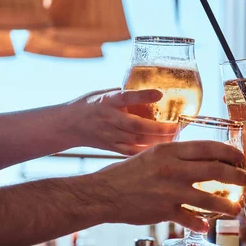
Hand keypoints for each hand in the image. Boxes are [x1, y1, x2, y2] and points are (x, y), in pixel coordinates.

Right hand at [62, 88, 176, 155]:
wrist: (68, 125)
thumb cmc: (90, 105)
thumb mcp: (105, 94)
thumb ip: (126, 95)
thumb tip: (154, 93)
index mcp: (107, 101)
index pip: (126, 96)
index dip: (143, 96)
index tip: (160, 93)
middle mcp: (108, 119)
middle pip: (137, 125)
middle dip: (159, 128)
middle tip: (177, 126)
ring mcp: (110, 136)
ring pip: (137, 140)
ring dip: (158, 140)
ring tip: (174, 137)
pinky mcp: (111, 148)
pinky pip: (132, 152)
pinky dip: (148, 151)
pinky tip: (162, 150)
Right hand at [94, 141, 245, 231]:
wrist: (104, 193)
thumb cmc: (128, 173)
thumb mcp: (152, 154)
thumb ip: (176, 156)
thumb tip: (200, 157)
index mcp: (171, 151)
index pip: (209, 148)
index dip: (230, 153)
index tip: (240, 158)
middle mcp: (173, 169)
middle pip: (216, 170)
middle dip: (237, 176)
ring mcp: (170, 191)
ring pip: (208, 198)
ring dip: (227, 205)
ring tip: (237, 209)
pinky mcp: (164, 211)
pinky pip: (189, 219)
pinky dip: (200, 224)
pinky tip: (205, 226)